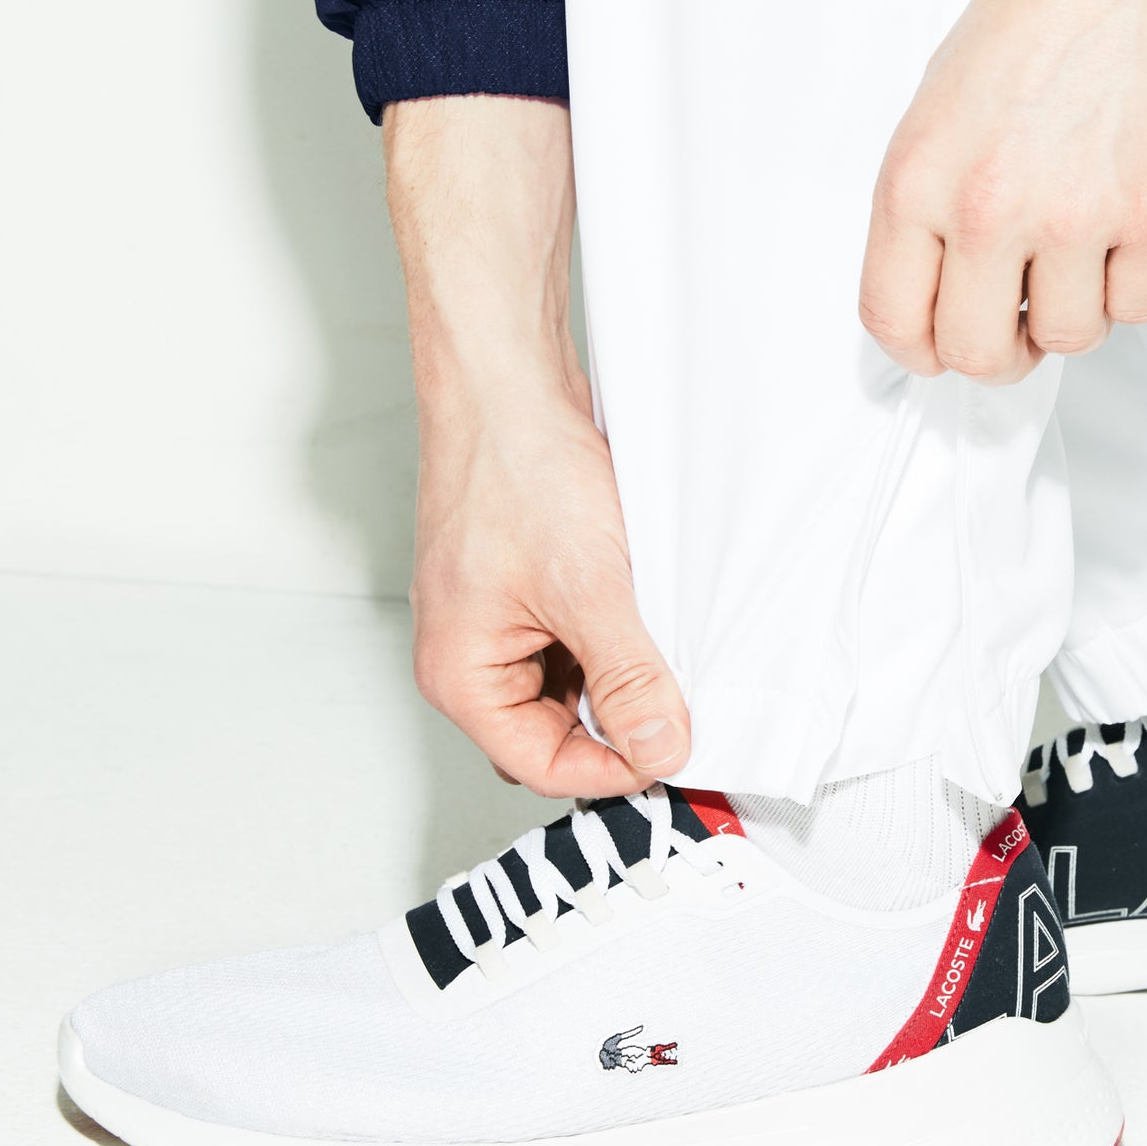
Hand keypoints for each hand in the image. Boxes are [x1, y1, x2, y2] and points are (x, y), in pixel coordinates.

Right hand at [387, 97, 690, 796]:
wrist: (506, 377)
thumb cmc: (512, 467)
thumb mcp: (587, 588)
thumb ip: (628, 676)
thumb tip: (661, 746)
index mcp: (461, 676)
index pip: (545, 766)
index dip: (618, 768)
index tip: (682, 749)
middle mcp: (472, 657)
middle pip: (559, 735)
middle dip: (622, 723)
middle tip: (685, 700)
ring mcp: (501, 622)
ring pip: (577, 688)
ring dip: (625, 675)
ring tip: (664, 638)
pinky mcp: (529, 589)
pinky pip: (581, 639)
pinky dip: (620, 636)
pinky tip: (650, 607)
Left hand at [859, 0, 1146, 381]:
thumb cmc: (1030, 16)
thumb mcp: (934, 115)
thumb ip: (928, 212)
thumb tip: (944, 297)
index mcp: (914, 182)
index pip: (893, 321)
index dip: (921, 351)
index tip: (945, 342)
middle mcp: (984, 208)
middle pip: (977, 353)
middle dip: (1002, 350)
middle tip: (1022, 319)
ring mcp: (1071, 214)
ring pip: (1069, 339)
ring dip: (1077, 310)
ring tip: (1083, 250)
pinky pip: (1138, 308)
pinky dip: (1134, 285)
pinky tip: (1128, 231)